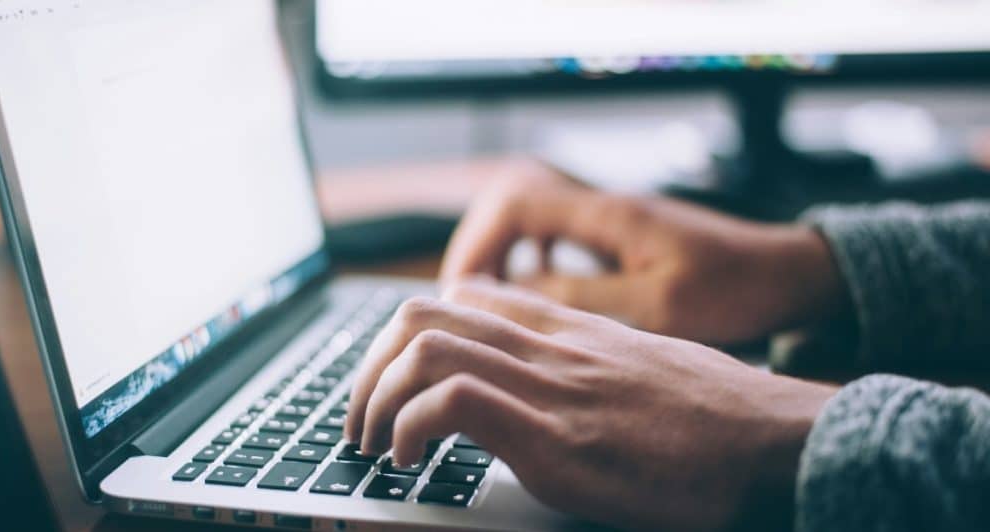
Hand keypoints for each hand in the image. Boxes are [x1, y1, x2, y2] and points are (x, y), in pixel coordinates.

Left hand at [345, 279, 836, 530]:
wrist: (779, 442)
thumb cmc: (721, 417)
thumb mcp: (645, 369)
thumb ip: (591, 365)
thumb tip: (558, 389)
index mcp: (570, 331)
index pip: (465, 296)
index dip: (410, 334)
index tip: (396, 379)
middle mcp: (551, 347)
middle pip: (424, 313)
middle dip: (370, 366)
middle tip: (361, 417)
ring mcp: (551, 387)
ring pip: (425, 347)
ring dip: (375, 397)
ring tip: (372, 443)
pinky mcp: (556, 438)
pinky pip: (453, 402)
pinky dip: (410, 427)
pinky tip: (410, 460)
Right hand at [440, 164, 847, 344]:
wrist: (787, 274)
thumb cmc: (735, 289)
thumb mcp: (657, 306)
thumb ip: (584, 298)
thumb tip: (516, 297)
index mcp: (608, 216)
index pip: (516, 203)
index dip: (478, 243)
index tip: (463, 290)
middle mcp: (604, 208)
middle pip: (512, 204)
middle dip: (479, 249)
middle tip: (464, 300)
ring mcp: (612, 220)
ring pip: (531, 219)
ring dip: (503, 254)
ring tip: (488, 301)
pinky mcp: (621, 238)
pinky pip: (557, 236)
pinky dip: (532, 259)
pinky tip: (534, 292)